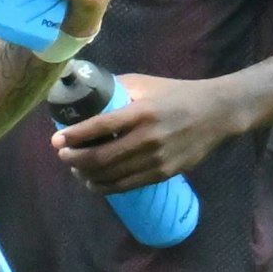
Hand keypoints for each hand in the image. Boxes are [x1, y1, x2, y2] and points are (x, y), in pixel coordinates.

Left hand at [52, 75, 233, 194]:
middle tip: (62, 155)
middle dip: (74, 159)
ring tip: (75, 168)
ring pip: (111, 175)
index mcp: (140, 112)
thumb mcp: (145, 84)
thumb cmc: (176, 94)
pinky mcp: (164, 173)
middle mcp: (147, 138)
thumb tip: (86, 93)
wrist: (216, 113)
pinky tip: (94, 183)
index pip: (98, 126)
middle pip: (101, 157)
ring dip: (87, 175)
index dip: (73, 136)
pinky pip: (127, 185)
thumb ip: (117, 88)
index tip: (56, 140)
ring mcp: (157, 159)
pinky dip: (105, 187)